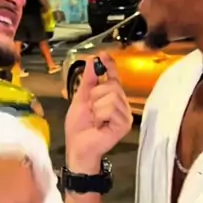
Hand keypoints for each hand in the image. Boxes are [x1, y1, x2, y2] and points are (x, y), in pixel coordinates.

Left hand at [65, 52, 132, 171]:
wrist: (78, 147)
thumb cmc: (79, 128)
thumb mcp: (80, 99)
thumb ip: (87, 81)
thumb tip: (92, 61)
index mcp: (110, 98)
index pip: (114, 77)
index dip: (110, 66)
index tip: (103, 54)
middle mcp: (120, 104)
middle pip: (112, 85)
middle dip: (96, 95)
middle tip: (91, 110)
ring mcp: (124, 114)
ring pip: (112, 95)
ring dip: (97, 107)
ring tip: (95, 119)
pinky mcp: (125, 123)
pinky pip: (112, 107)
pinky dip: (100, 115)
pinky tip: (100, 125)